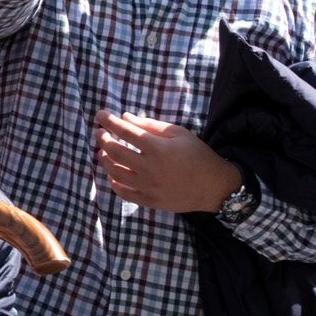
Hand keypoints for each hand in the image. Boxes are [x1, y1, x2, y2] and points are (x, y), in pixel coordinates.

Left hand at [94, 110, 243, 213]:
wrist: (215, 187)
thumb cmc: (198, 155)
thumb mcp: (179, 133)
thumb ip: (151, 125)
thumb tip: (126, 118)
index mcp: (158, 148)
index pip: (125, 131)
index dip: (109, 121)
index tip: (100, 114)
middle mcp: (150, 167)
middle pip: (115, 152)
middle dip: (103, 139)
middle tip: (100, 133)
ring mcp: (149, 186)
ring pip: (115, 173)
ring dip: (105, 160)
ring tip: (103, 153)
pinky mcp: (150, 201)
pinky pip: (124, 193)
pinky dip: (114, 183)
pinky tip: (112, 175)